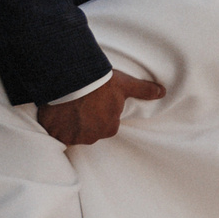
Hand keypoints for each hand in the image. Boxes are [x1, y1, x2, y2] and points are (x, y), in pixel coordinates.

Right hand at [36, 70, 164, 146]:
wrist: (72, 80)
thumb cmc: (100, 83)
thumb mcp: (125, 85)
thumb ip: (144, 91)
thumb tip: (162, 92)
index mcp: (110, 128)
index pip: (106, 124)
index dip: (99, 112)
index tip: (94, 101)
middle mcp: (92, 137)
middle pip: (89, 130)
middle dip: (85, 120)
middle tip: (80, 103)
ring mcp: (73, 137)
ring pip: (72, 133)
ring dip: (70, 124)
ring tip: (67, 107)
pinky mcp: (56, 134)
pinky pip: (56, 135)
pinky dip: (55, 128)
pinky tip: (55, 116)